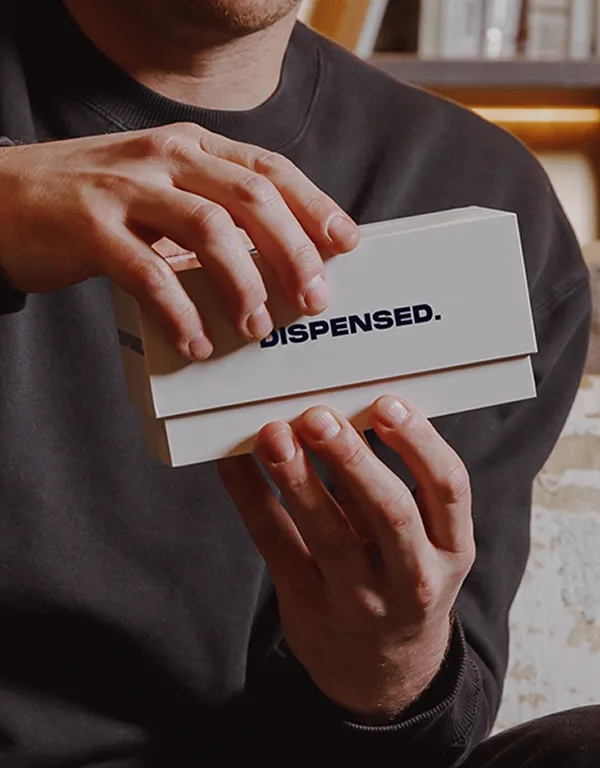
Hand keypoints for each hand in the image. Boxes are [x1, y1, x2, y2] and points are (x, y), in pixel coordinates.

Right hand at [0, 125, 357, 359]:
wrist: (2, 197)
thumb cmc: (92, 201)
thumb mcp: (157, 188)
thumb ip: (208, 208)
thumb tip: (270, 256)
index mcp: (188, 148)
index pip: (267, 169)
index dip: (313, 205)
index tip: (345, 243)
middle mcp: (163, 157)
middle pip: (250, 198)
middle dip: (293, 252)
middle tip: (314, 300)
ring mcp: (126, 188)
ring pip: (208, 229)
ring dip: (243, 284)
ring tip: (257, 329)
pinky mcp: (90, 227)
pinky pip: (150, 273)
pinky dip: (181, 313)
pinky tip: (197, 342)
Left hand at [219, 396, 474, 722]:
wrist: (382, 671)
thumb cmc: (400, 582)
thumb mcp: (423, 542)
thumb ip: (393, 484)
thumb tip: (349, 410)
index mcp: (452, 549)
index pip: (449, 489)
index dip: (420, 443)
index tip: (387, 404)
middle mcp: (413, 578)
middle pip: (390, 511)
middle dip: (352, 458)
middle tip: (319, 416)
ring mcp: (360, 599)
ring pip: (328, 534)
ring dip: (298, 478)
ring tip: (274, 435)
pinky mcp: (308, 605)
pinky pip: (276, 545)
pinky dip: (251, 498)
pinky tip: (237, 463)